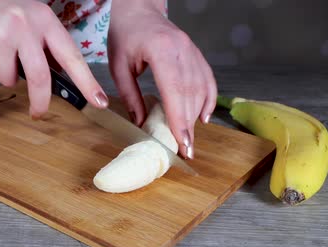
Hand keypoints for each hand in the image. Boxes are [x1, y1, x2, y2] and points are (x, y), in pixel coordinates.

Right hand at [0, 0, 108, 118]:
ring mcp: (2, 38)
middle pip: (40, 77)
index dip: (87, 81)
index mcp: (43, 19)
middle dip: (40, 102)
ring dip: (6, 75)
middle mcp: (25, 26)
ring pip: (12, 79)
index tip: (100, 101)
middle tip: (38, 113)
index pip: (71, 56)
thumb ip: (45, 44)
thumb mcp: (29, 19)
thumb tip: (62, 77)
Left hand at [107, 0, 216, 158]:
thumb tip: (140, 123)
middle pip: (191, 94)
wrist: (138, 10)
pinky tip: (203, 118)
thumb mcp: (119, 66)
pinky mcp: (196, 53)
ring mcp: (192, 50)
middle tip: (186, 151)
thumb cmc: (125, 34)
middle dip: (189, 125)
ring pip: (201, 89)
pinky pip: (207, 80)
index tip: (183, 143)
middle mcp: (182, 50)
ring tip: (189, 139)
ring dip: (196, 116)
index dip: (180, 119)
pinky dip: (208, 100)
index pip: (175, 91)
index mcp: (161, 50)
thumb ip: (130, 95)